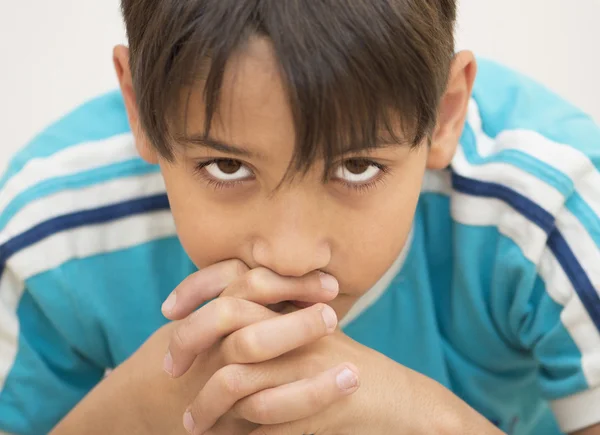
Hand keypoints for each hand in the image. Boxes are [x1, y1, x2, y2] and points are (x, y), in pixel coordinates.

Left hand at [165, 260, 505, 434]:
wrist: (395, 397)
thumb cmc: (344, 366)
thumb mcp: (307, 337)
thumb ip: (272, 324)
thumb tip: (221, 330)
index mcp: (291, 305)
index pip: (235, 280)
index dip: (196, 290)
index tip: (168, 312)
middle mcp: (295, 326)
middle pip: (225, 320)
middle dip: (188, 344)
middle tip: (168, 370)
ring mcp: (305, 363)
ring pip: (236, 379)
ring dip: (207, 405)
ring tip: (191, 424)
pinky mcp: (315, 399)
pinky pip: (263, 417)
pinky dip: (240, 432)